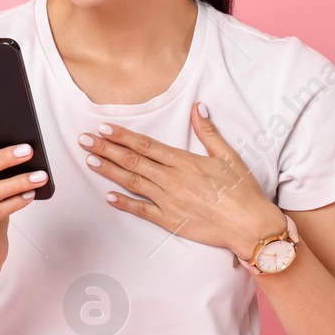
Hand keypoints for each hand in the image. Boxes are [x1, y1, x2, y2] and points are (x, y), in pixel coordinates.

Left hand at [78, 102, 285, 260]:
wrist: (250, 226)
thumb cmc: (242, 192)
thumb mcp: (229, 156)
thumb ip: (209, 132)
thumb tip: (198, 108)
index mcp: (185, 162)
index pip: (146, 145)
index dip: (122, 136)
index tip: (103, 128)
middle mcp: (172, 180)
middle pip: (133, 161)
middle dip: (106, 149)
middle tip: (84, 140)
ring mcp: (169, 201)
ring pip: (132, 182)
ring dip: (109, 171)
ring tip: (90, 160)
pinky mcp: (170, 221)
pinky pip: (142, 211)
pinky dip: (124, 203)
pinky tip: (108, 196)